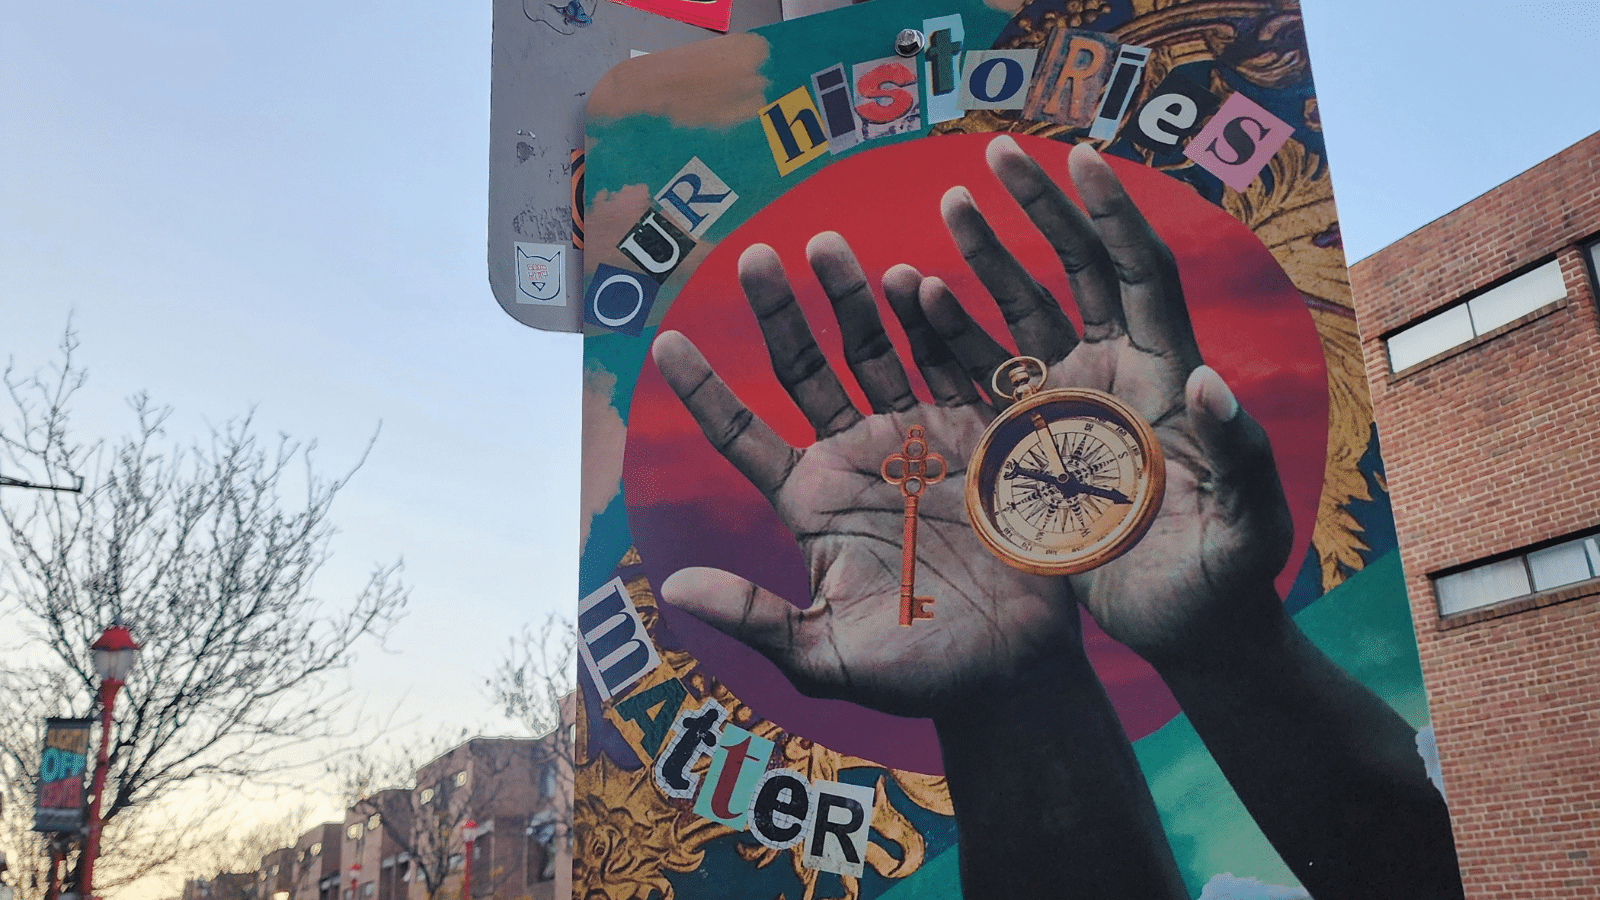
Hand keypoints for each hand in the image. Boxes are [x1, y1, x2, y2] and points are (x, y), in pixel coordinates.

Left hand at [652, 234, 1076, 718]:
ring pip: (877, 352)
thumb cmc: (915, 672)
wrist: (1014, 674)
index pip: (743, 434)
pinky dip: (935, 325)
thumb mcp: (824, 654)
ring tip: (828, 246)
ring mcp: (920, 439)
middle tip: (755, 256)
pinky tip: (914, 283)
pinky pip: (954, 366)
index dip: (705, 390)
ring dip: (852, 300)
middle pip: (808, 369)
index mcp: (810, 500)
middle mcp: (858, 457)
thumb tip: (672, 588)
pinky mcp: (980, 436)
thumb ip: (755, 616)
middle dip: (782, 313)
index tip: (662, 342)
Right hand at [921, 135, 1294, 663]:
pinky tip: (914, 294)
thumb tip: (1210, 382)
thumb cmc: (1227, 577)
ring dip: (987, 259)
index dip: (1113, 215)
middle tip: (994, 156)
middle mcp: (1117, 372)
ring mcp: (1070, 401)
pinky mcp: (1029, 439)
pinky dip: (950, 333)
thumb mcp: (1247, 525)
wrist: (1183, 627)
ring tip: (950, 205)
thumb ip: (1237, 455)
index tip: (1078, 159)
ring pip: (1023, 311)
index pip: (1143, 274)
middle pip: (1078, 270)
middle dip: (1039, 211)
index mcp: (1167, 375)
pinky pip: (983, 371)